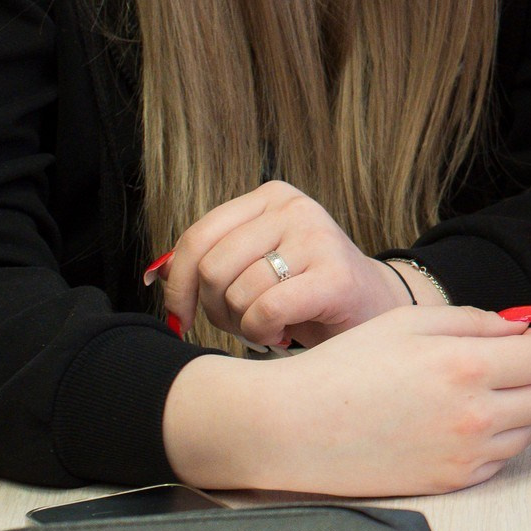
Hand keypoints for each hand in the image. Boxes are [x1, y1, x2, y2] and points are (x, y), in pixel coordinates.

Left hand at [160, 182, 410, 349]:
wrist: (373, 310)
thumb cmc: (304, 292)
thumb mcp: (256, 262)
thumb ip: (214, 260)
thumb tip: (158, 274)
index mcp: (271, 197)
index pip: (198, 236)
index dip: (179, 284)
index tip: (182, 315)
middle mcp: (295, 208)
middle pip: (213, 266)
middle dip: (215, 308)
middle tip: (241, 321)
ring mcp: (318, 237)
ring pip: (238, 292)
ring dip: (243, 325)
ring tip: (269, 324)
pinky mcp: (335, 275)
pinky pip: (265, 310)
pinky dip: (262, 333)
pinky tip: (281, 332)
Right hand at [164, 305, 530, 496]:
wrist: (294, 427)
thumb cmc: (345, 367)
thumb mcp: (409, 323)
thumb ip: (475, 322)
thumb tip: (519, 331)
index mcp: (468, 366)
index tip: (513, 345)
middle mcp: (476, 415)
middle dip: (530, 377)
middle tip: (496, 369)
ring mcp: (466, 455)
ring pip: (528, 431)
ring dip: (513, 411)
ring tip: (467, 397)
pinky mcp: (452, 483)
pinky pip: (498, 460)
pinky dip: (489, 442)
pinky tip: (452, 426)